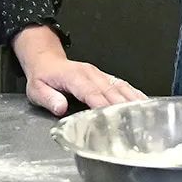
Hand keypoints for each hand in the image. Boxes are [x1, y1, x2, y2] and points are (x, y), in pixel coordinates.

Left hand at [22, 56, 146, 116]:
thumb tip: (60, 107)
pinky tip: (143, 102)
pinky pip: (121, 84)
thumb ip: (49, 98)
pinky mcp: (104, 77)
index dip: (101, 103)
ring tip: (145, 112)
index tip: (112, 115)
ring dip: (132, 99)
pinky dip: (133, 93)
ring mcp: (99, 74)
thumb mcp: (36, 90)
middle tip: (134, 121)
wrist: (46, 60)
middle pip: (109, 90)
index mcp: (73, 76)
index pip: (90, 91)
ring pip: (119, 86)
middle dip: (122, 105)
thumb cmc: (43, 77)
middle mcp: (90, 73)